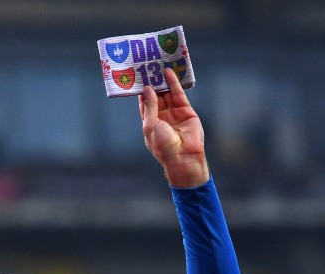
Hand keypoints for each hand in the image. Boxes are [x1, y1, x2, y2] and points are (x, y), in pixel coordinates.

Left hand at [139, 66, 208, 187]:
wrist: (183, 157)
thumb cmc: (162, 145)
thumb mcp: (150, 125)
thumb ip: (150, 106)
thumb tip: (147, 89)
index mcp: (150, 123)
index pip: (145, 103)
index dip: (142, 91)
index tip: (138, 77)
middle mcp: (162, 117)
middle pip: (157, 96)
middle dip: (153, 83)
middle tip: (148, 67)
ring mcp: (174, 113)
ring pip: (167, 93)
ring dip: (163, 80)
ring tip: (158, 65)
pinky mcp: (186, 110)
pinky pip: (179, 94)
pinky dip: (174, 83)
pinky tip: (169, 72)